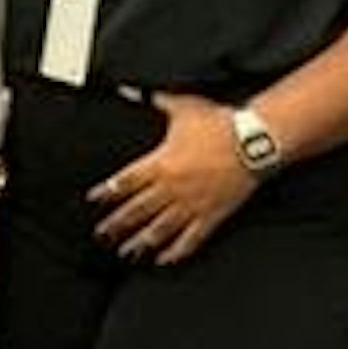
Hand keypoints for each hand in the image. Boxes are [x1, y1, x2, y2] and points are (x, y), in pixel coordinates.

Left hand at [88, 97, 260, 270]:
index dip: (107, 193)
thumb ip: (154, 99)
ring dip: (139, 243)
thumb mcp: (183, 106)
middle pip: (136, 211)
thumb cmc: (220, 124)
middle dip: (116, 224)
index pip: (125, 182)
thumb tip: (130, 89)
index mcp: (160, 163)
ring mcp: (191, 205)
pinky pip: (189, 240)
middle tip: (102, 235)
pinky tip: (164, 260)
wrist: (253, 141)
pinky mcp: (211, 216)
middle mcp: (172, 188)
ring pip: (159, 231)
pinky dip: (175, 252)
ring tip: (127, 253)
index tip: (94, 201)